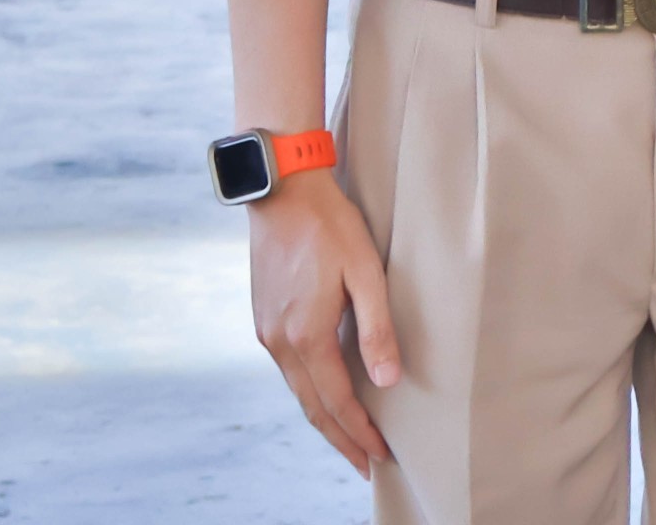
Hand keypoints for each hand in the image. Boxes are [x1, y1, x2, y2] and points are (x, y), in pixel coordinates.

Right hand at [246, 168, 398, 477]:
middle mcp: (281, 342)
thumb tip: (389, 378)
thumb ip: (377, 327)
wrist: (282, 192)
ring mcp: (268, 332)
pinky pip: (291, 369)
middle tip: (366, 464)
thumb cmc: (331, 226)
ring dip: (325, 418)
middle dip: (341, 438)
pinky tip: (326, 393)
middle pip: (313, 407)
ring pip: (299, 391)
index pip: (338, 401)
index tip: (380, 456)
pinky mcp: (266, 319)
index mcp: (307, 336)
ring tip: (350, 437)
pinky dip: (310, 392)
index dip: (359, 432)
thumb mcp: (366, 272)